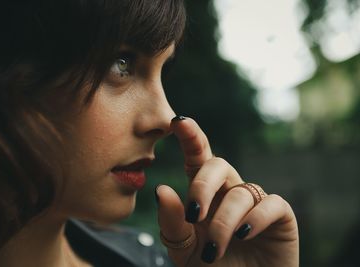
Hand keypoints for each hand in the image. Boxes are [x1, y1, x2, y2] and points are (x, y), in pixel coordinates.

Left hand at [156, 117, 298, 266]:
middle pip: (218, 164)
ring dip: (223, 222)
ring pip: (240, 193)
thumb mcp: (183, 249)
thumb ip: (172, 222)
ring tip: (214, 251)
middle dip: (202, 186)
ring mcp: (255, 202)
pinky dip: (255, 219)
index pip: (197, 158)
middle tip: (192, 214)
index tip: (178, 122)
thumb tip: (162, 189)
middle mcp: (229, 191)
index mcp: (205, 193)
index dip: (190, 137)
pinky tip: (244, 235)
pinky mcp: (280, 216)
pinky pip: (271, 204)